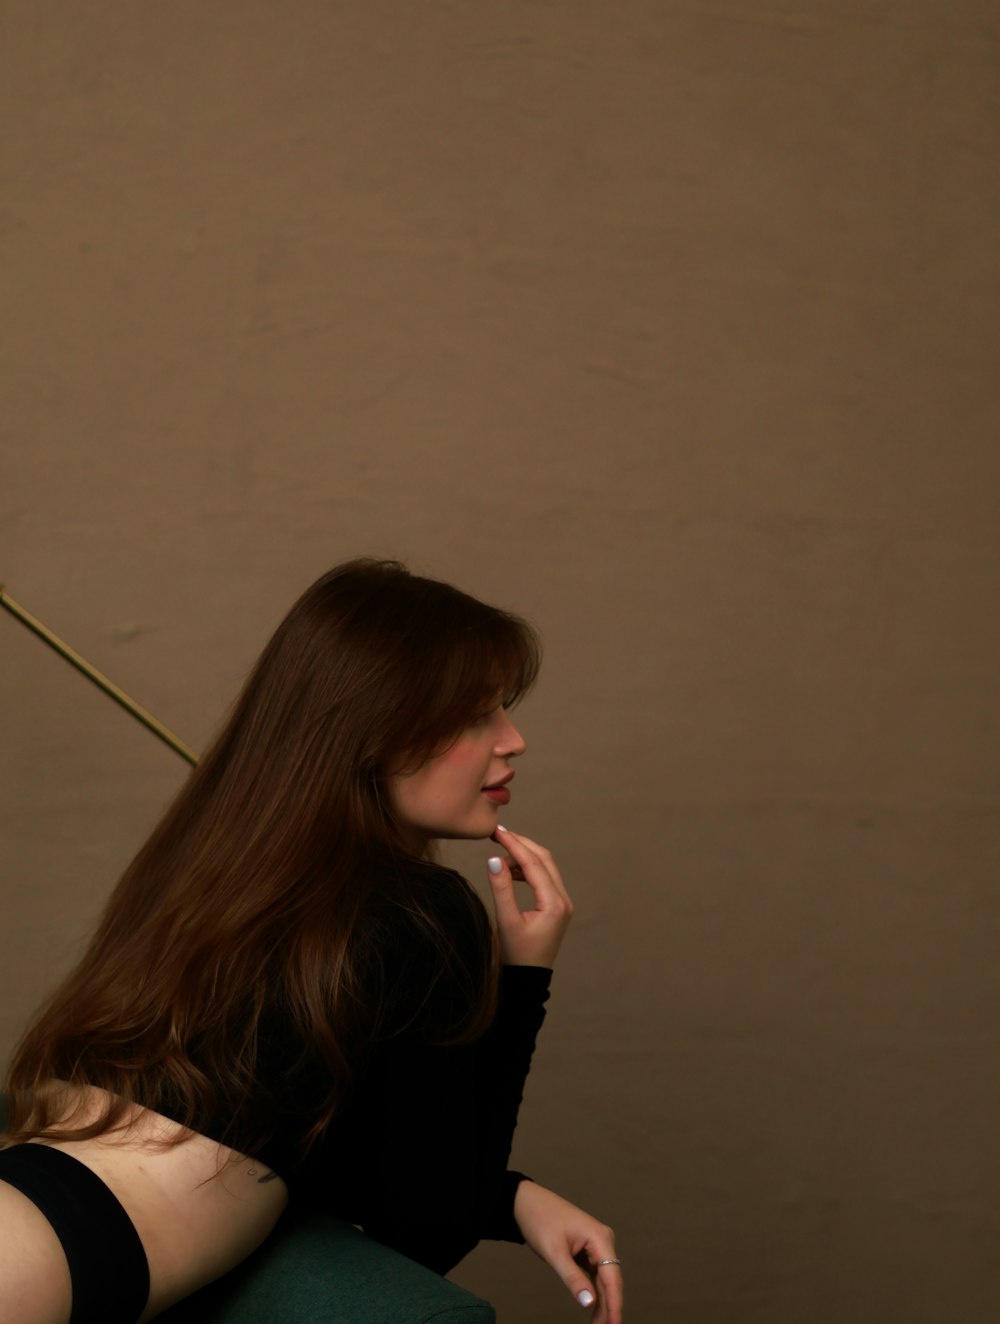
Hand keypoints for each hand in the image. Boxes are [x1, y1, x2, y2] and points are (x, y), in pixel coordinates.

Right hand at [486, 825, 572, 965]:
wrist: (527, 980)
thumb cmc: (516, 955)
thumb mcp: (506, 921)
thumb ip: (501, 888)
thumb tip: (494, 859)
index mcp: (554, 903)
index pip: (534, 863)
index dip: (514, 844)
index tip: (497, 831)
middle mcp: (563, 900)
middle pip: (544, 859)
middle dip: (521, 844)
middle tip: (498, 833)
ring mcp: (562, 903)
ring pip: (545, 867)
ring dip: (524, 857)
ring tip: (500, 856)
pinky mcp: (556, 906)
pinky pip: (544, 878)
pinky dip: (528, 869)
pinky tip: (511, 871)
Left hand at [513, 1180, 622, 1323]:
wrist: (525, 1202)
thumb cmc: (540, 1220)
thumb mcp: (554, 1252)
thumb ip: (573, 1278)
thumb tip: (590, 1302)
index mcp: (600, 1238)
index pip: (613, 1277)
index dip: (615, 1304)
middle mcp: (603, 1240)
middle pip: (610, 1281)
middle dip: (607, 1307)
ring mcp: (596, 1245)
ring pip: (603, 1280)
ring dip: (601, 1302)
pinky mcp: (587, 1249)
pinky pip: (594, 1274)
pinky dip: (593, 1291)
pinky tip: (592, 1307)